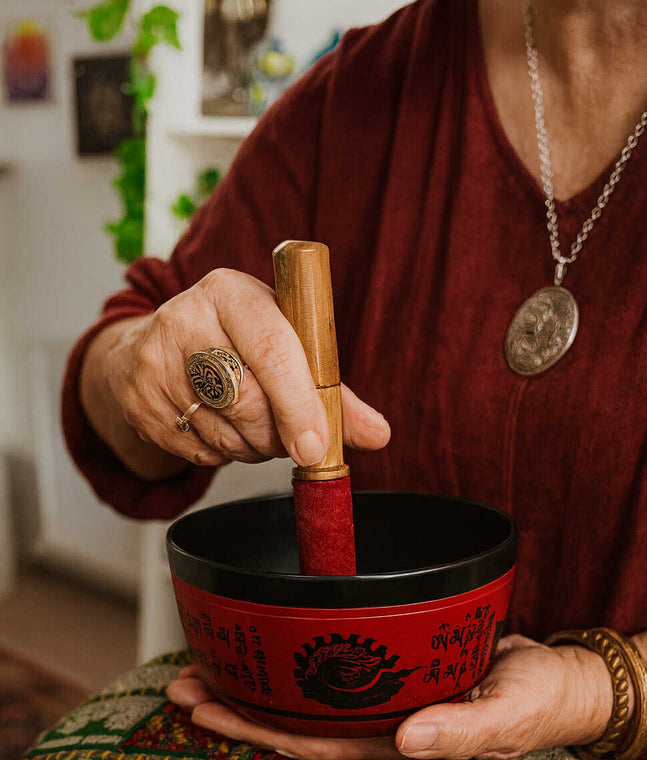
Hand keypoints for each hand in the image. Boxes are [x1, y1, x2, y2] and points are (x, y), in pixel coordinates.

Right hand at [105, 268, 389, 469]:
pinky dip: (224, 453)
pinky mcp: (140, 404)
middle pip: (249, 402)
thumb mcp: (283, 342)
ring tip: (254, 423)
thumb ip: (333, 391)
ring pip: (227, 434)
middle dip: (279, 434)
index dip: (299, 404)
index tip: (316, 445)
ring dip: (255, 447)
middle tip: (290, 434)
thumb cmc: (234, 342)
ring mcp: (155, 364)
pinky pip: (201, 453)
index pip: (272, 350)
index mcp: (230, 292)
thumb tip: (378, 435)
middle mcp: (186, 319)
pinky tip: (223, 427)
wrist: (147, 349)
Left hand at [166, 635, 613, 759]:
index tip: (210, 710)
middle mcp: (378, 721)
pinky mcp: (392, 665)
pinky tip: (265, 639)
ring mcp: (382, 695)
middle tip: (179, 685)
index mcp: (396, 740)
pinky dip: (293, 655)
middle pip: (291, 721)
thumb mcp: (507, 717)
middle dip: (234, 708)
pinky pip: (332, 666)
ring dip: (252, 682)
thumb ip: (462, 730)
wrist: (560, 679)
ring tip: (199, 662)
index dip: (257, 731)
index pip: (311, 742)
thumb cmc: (540, 703)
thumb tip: (407, 742)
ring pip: (303, 695)